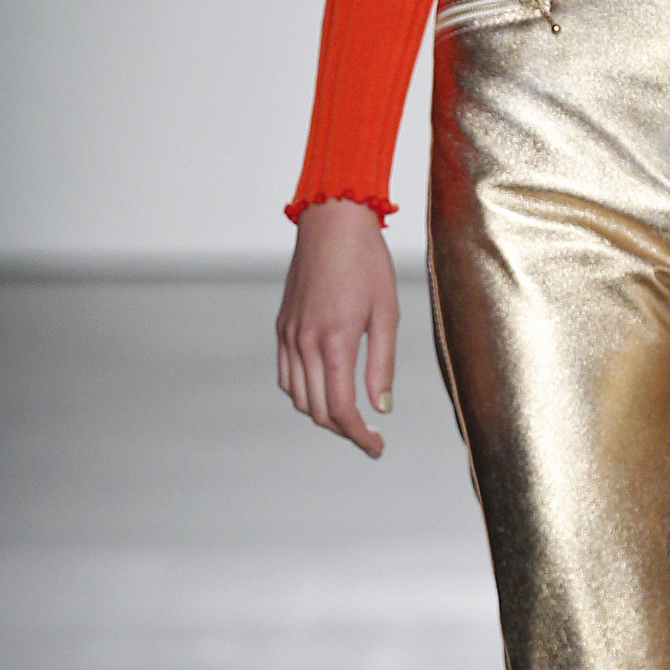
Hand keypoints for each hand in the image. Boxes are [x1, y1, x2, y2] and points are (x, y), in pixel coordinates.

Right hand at [275, 200, 398, 456]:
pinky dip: (302, 392)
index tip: (376, 447)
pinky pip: (286, 375)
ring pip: (297, 397)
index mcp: (335, 342)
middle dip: (343, 430)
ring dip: (322, 414)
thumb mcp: (386, 313)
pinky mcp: (282, 326)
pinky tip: (324, 389)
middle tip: (369, 435)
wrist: (332, 223)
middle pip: (317, 410)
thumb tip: (381, 407)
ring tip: (349, 415)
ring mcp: (289, 335)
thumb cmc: (366, 262)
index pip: (341, 409)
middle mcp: (305, 343)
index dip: (359, 436)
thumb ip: (382, 365)